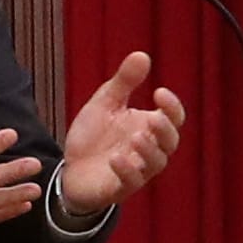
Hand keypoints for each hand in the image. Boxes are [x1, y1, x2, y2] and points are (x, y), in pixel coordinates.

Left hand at [53, 51, 189, 217]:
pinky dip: (126, 171)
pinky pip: (131, 182)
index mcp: (148, 127)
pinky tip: (115, 158)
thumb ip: (124, 82)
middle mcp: (148, 149)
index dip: (172, 106)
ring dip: (149, 151)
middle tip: (154, 118)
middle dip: (165, 130)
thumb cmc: (93, 137)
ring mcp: (137, 170)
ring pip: (156, 163)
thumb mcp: (105, 103)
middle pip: (170, 142)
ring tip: (135, 138)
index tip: (159, 92)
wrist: (69, 170)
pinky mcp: (120, 187)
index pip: (173, 118)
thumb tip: (142, 55)